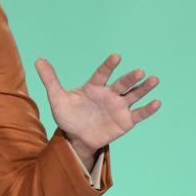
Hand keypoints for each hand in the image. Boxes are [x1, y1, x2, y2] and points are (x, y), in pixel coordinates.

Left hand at [34, 53, 160, 159]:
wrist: (76, 138)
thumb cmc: (68, 116)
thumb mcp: (57, 98)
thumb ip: (50, 79)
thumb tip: (38, 60)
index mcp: (94, 87)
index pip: (102, 73)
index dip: (109, 66)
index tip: (116, 57)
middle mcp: (109, 94)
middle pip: (122, 83)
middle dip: (130, 78)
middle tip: (139, 72)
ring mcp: (119, 106)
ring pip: (134, 95)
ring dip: (144, 88)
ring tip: (154, 80)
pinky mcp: (126, 120)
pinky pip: (139, 114)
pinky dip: (148, 109)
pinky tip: (157, 102)